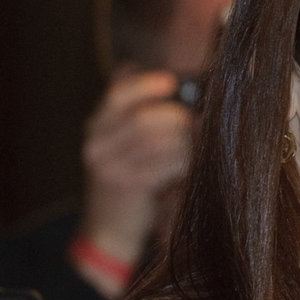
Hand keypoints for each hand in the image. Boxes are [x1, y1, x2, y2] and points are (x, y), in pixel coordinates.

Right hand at [76, 68, 194, 293]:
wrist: (109, 229)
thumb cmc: (126, 180)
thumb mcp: (120, 144)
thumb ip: (131, 110)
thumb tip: (147, 71)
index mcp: (97, 127)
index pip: (117, 95)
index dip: (145, 85)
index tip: (172, 80)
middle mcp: (97, 145)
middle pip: (141, 118)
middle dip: (175, 116)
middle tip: (199, 118)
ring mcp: (109, 168)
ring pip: (156, 142)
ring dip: (185, 140)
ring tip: (203, 140)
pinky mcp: (127, 188)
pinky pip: (163, 167)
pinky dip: (183, 162)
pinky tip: (194, 164)